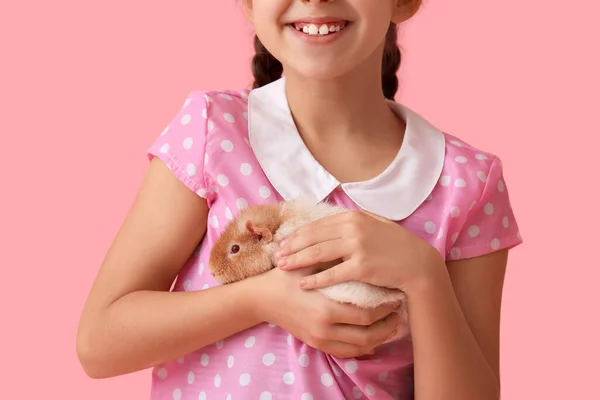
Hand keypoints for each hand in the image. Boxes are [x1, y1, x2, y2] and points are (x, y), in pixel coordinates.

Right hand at [254, 265, 402, 358]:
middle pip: (368, 334)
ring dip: (380, 337)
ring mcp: (320, 339)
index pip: (366, 315)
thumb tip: (364, 252)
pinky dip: (364, 347)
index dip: (384, 308)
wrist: (263, 298)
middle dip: (388, 324)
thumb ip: (334, 262)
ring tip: (393, 325)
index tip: (395, 296)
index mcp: (326, 308)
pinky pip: (347, 352)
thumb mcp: (310, 266)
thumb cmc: (286, 277)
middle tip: (400, 312)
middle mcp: (325, 329)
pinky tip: (374, 337)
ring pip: (360, 347)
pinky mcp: (317, 344)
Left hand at [276, 210, 443, 292]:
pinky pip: (333, 274)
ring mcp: (358, 246)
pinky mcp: (362, 266)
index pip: (317, 225)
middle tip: (276, 256)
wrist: (418, 264)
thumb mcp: (374, 225)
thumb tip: (329, 223)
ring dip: (297, 261)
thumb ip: (351, 222)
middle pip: (313, 237)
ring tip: (283, 267)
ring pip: (318, 253)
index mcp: (353, 216)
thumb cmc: (395, 246)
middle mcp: (353, 228)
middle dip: (292, 247)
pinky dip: (315, 279)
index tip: (283, 242)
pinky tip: (303, 284)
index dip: (297, 234)